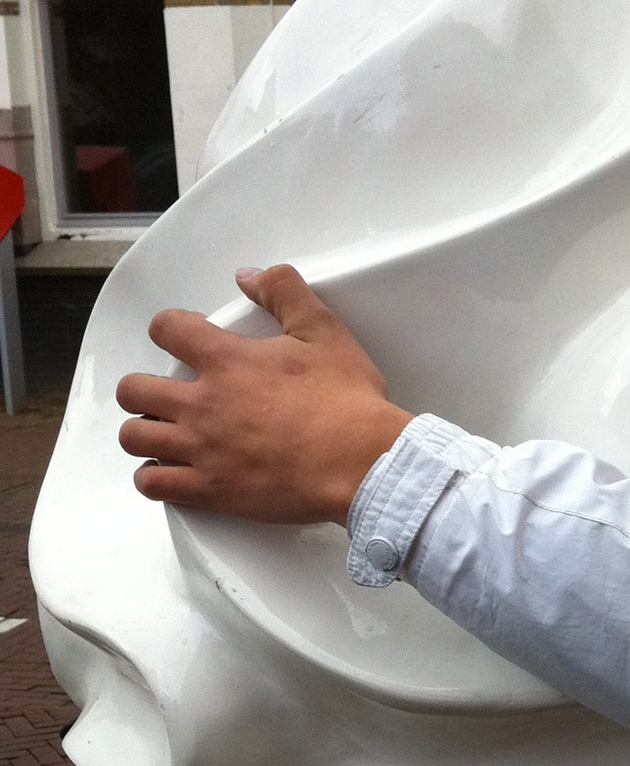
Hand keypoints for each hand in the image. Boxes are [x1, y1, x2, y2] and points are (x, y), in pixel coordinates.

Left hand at [117, 264, 412, 526]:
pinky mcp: (210, 490)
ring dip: (143, 432)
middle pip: (133, 390)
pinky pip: (153, 484)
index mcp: (226, 360)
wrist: (362, 464)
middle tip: (168, 394)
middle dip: (143, 388)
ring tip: (165, 434)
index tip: (185, 339)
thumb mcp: (324, 331)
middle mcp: (202, 403)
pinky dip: (153, 477)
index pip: (165, 329)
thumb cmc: (346, 401)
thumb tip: (249, 276)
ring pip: (133, 437)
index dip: (169, 329)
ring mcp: (202, 449)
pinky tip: (169, 471)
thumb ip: (284, 292)